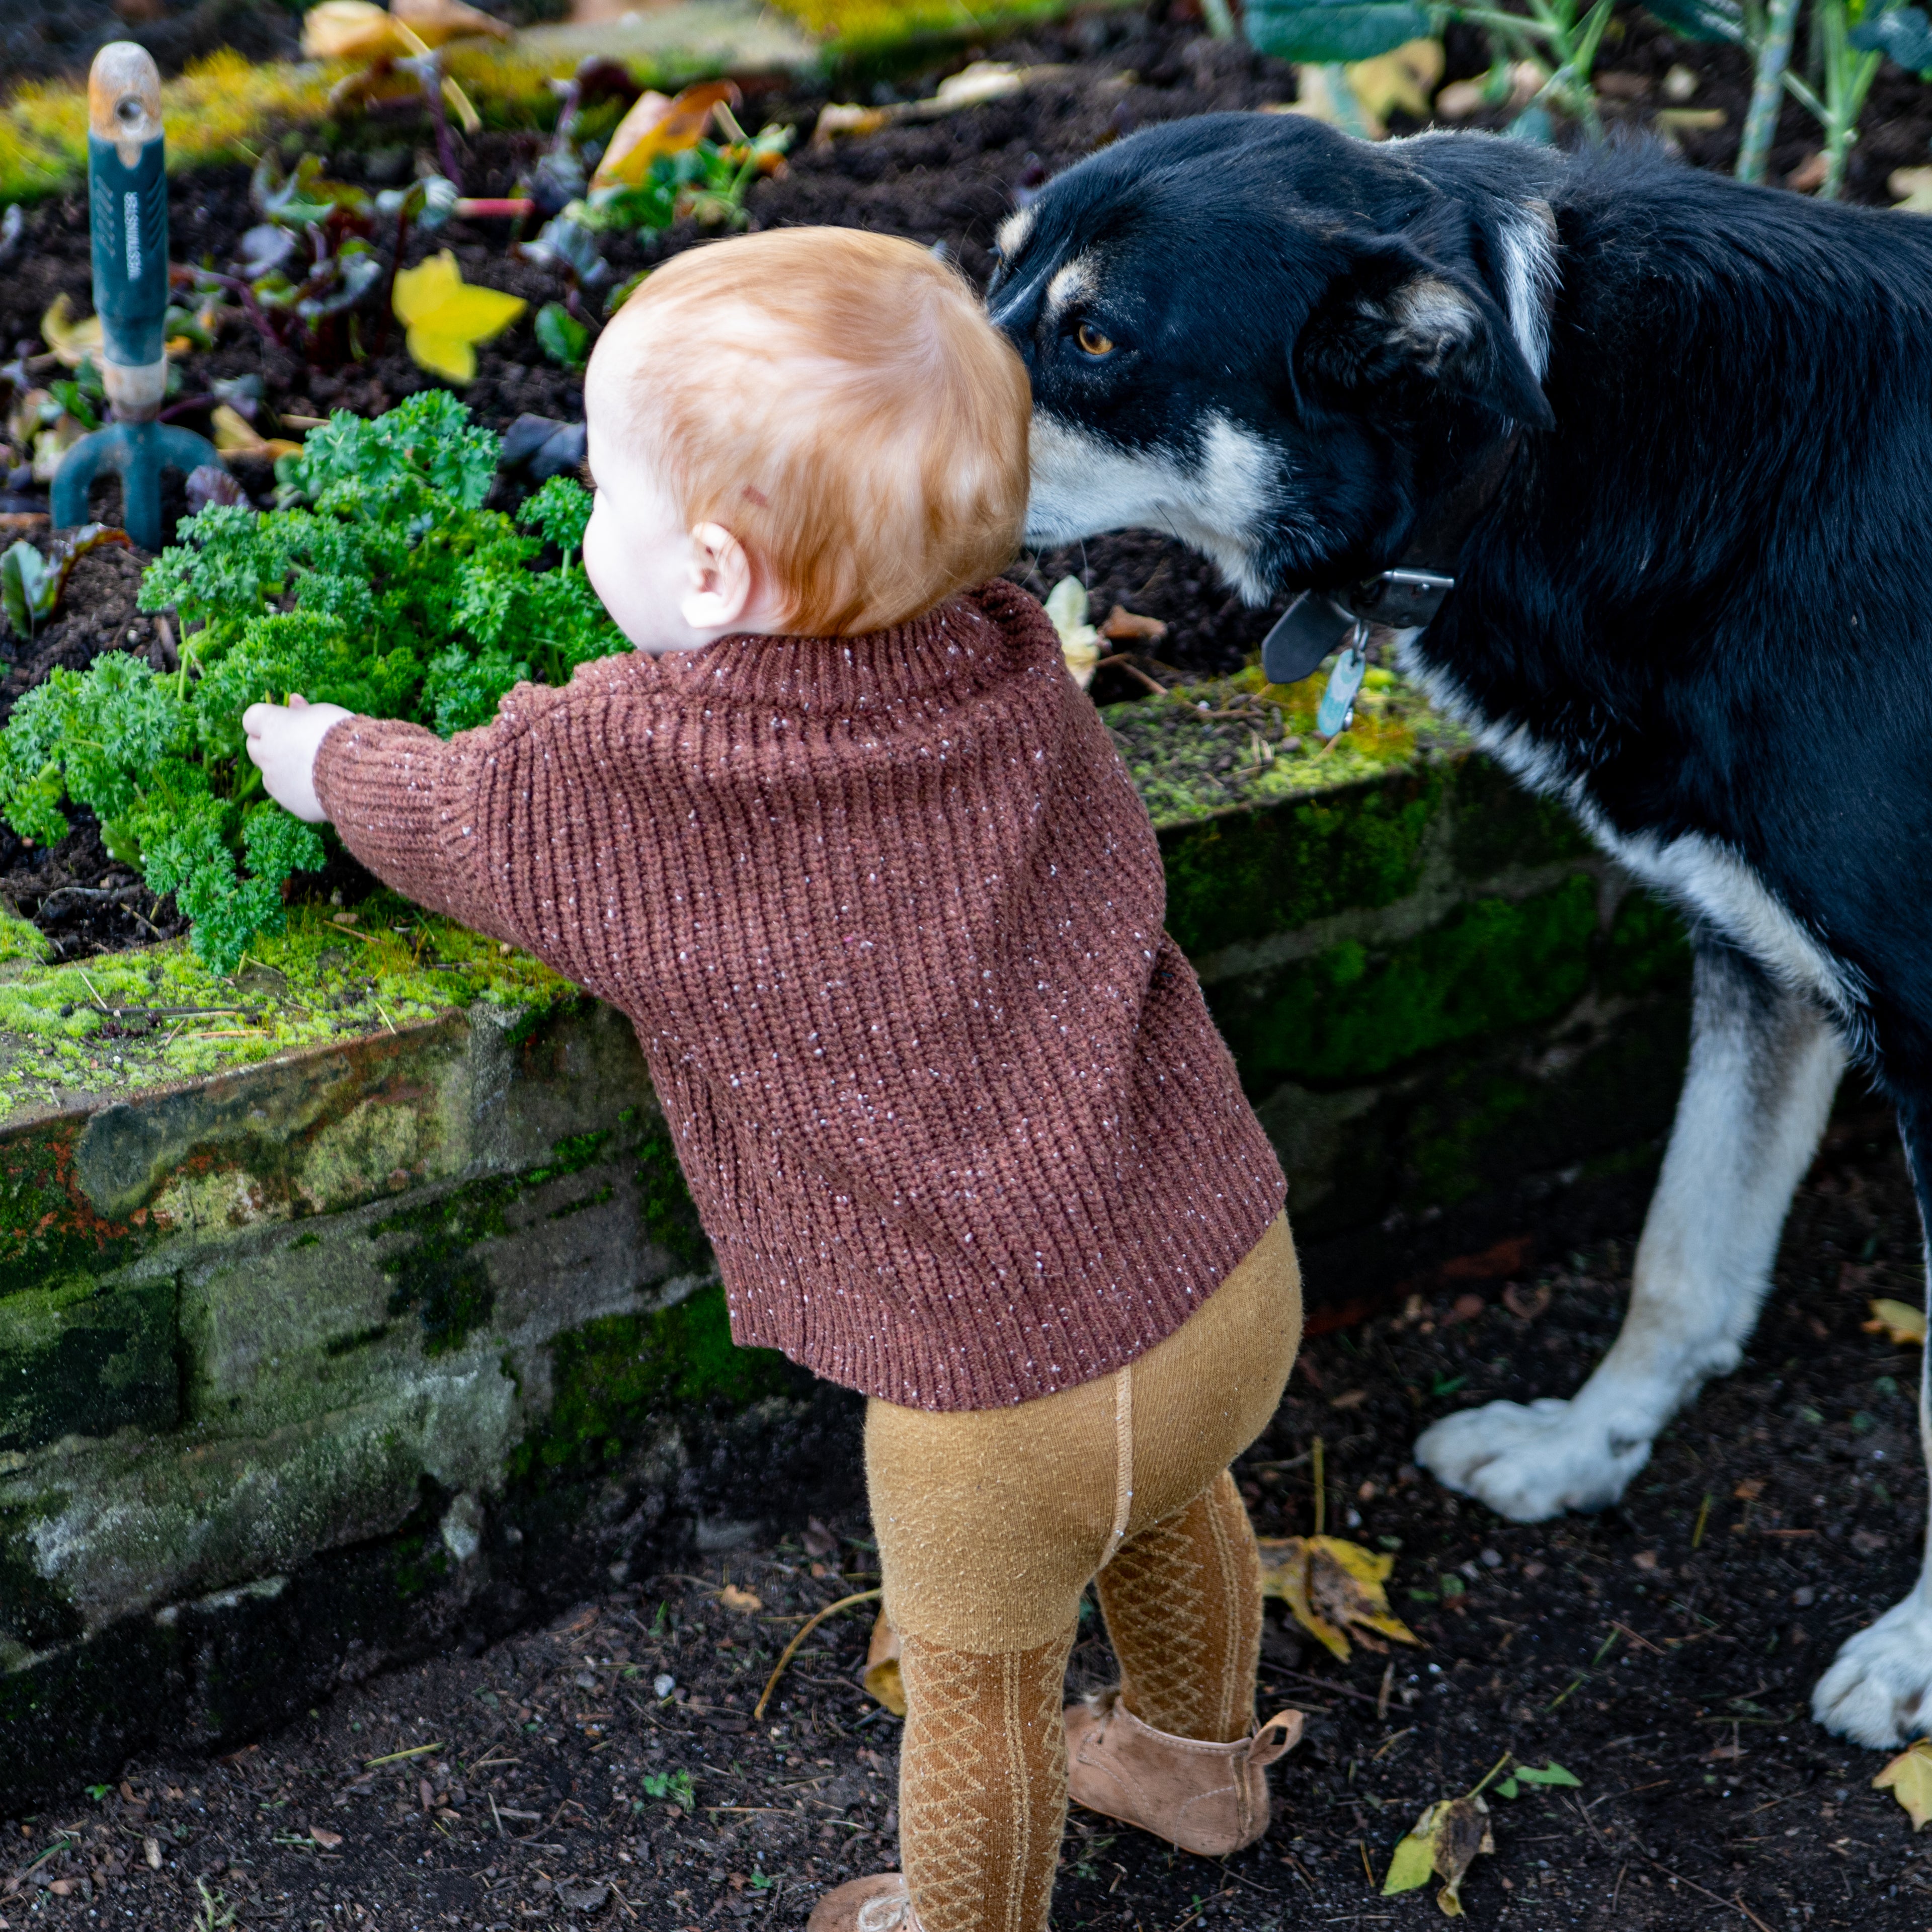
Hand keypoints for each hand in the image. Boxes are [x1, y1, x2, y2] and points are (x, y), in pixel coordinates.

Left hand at [243, 693, 351, 822]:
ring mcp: (275, 780)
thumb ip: (302, 710)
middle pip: (254, 746)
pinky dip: (296, 789)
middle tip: (294, 743)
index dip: (267, 719)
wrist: (360, 776)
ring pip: (269, 772)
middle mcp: (266, 753)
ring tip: (311, 768)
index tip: (284, 721)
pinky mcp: (288, 802)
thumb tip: (293, 701)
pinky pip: (286, 793)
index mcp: (273, 726)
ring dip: (282, 768)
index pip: (251, 718)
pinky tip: (318, 786)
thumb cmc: (342, 737)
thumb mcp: (323, 713)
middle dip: (268, 744)